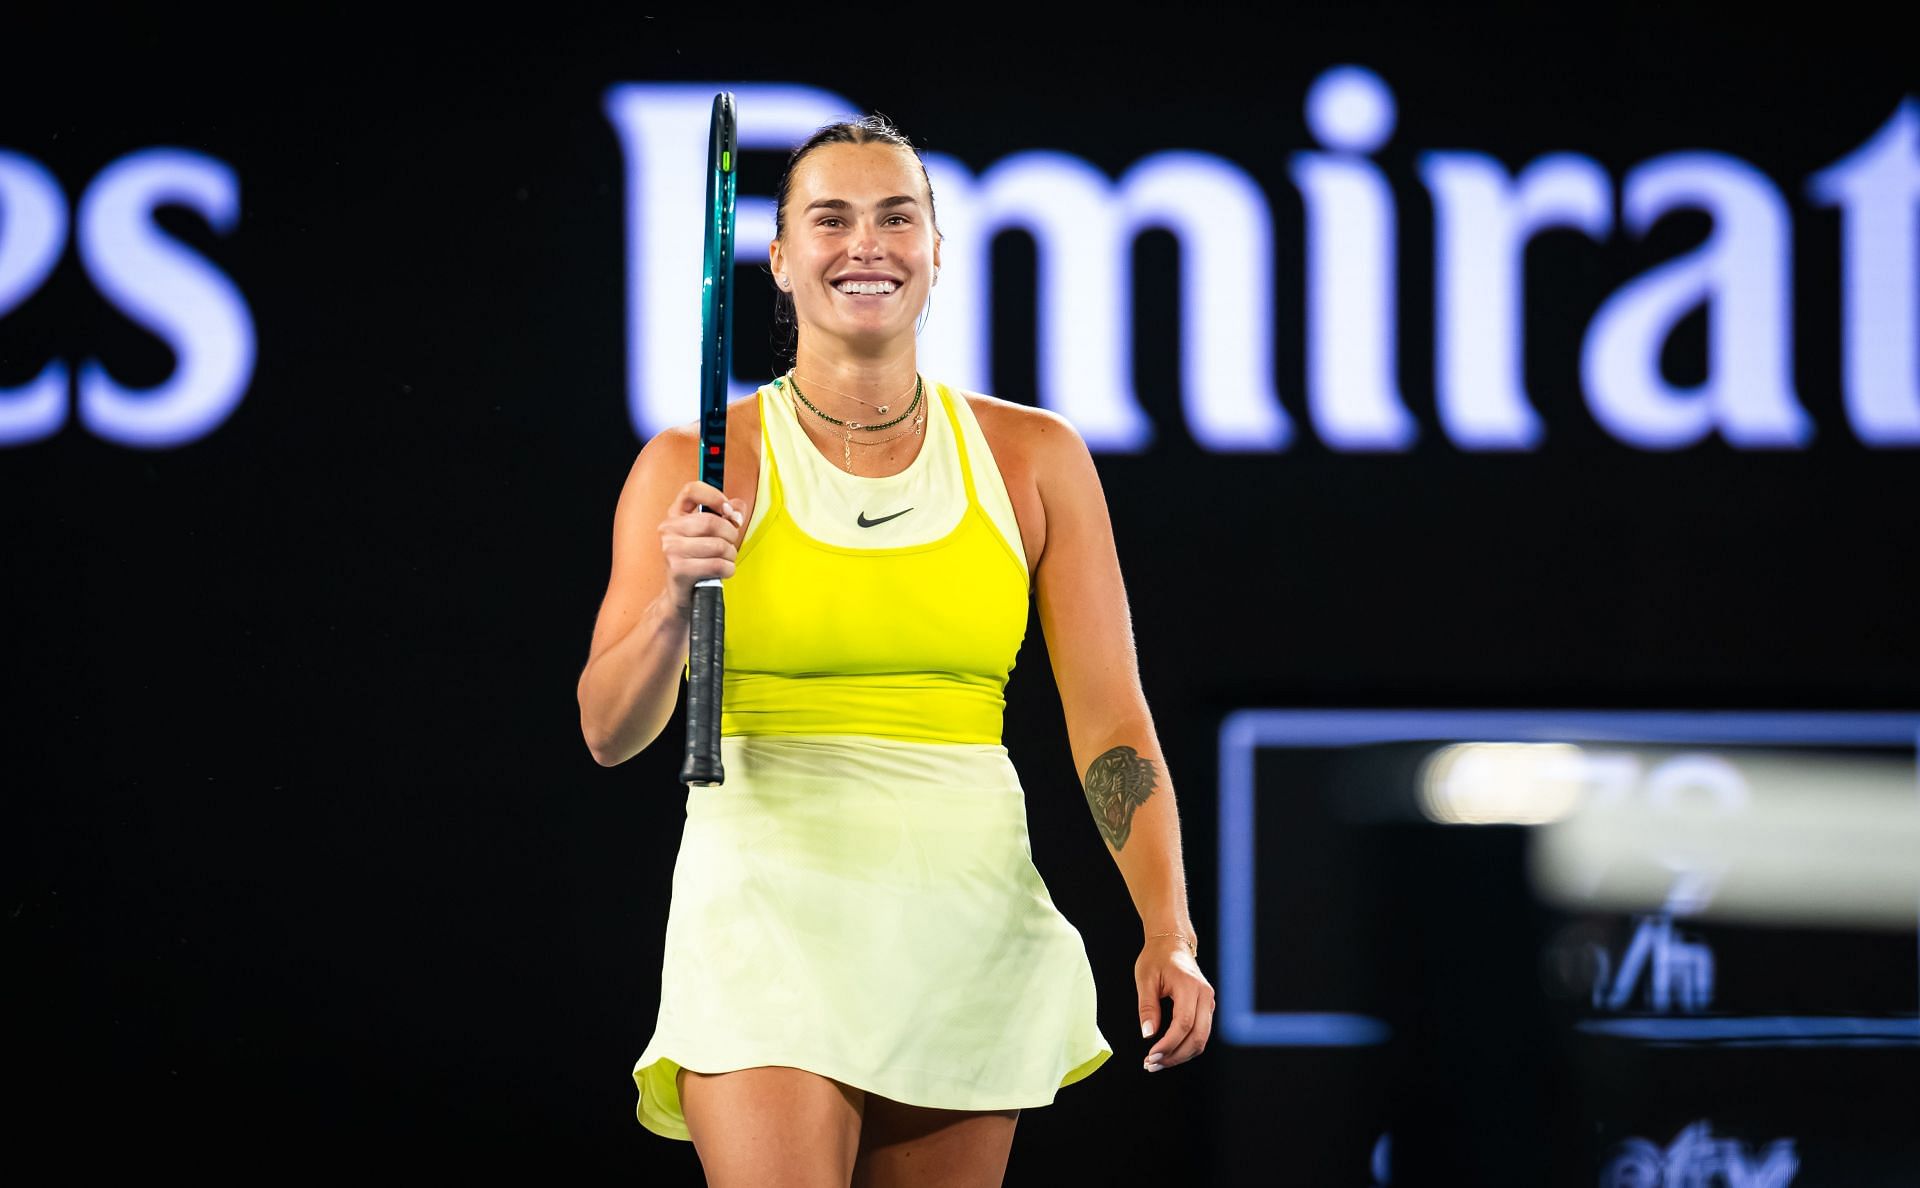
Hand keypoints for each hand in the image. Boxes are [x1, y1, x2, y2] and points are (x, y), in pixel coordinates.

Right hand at [658, 480, 743, 614]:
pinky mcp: (678, 569)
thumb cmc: (698, 562)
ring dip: (730, 555)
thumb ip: (726, 515)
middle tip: (730, 545)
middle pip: (712, 522)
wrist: (682, 594)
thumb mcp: (711, 534)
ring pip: (717, 545)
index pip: (692, 490)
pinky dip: (728, 569)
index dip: (714, 496)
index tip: (727, 510)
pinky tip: (722, 572)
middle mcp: (669, 529)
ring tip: (724, 560)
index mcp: (676, 515)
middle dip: (730, 535)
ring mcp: (671, 549)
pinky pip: (717, 564)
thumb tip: (737, 507)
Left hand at [1137, 936, 1213, 1071]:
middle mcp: (1205, 995)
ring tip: (1157, 1062)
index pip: (1183, 1024)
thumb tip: (1148, 1035)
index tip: (1150, 1055)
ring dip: (1180, 1055)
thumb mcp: (1145, 979)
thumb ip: (1147, 1008)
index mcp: (1189, 986)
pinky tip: (1167, 1052)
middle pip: (1197, 1037)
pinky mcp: (1207, 1008)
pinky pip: (1200, 1033)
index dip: (1168, 1044)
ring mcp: (1209, 1002)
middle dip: (1175, 1055)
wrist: (1173, 943)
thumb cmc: (1157, 958)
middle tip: (1152, 1064)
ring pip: (1201, 1039)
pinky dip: (1185, 1046)